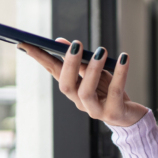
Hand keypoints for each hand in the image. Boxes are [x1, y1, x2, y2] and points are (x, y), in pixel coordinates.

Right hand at [18, 39, 148, 126]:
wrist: (130, 116)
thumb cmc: (109, 91)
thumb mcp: (95, 73)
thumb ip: (80, 59)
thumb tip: (60, 41)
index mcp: (73, 89)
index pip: (53, 72)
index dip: (40, 59)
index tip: (26, 43)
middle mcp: (80, 102)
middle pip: (66, 86)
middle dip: (68, 64)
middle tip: (75, 44)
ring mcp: (95, 110)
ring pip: (85, 92)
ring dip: (91, 70)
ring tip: (101, 51)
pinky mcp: (114, 113)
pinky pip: (115, 92)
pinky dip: (120, 74)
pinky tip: (124, 59)